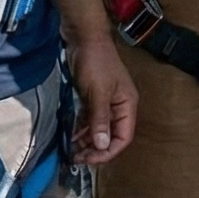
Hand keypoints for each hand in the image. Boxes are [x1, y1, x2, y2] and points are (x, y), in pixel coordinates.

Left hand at [63, 35, 137, 167]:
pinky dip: (81, 130)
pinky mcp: (92, 98)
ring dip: (87, 141)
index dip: (108, 152)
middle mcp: (119, 106)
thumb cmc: (96, 62)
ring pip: (98, 130)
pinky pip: (89, 120)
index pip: (123, 137)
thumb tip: (102, 145)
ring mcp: (105, 103)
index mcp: (127, 105)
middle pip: (111, 136)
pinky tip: (70, 137)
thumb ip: (100, 119)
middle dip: (96, 149)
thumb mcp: (98, 92)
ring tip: (71, 151)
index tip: (89, 160)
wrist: (83, 37)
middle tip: (77, 158)